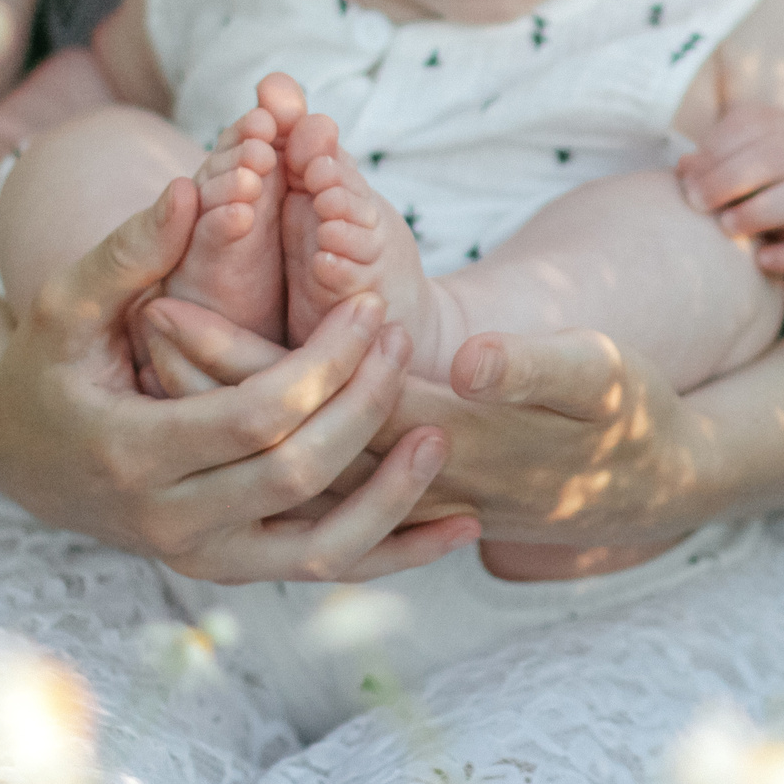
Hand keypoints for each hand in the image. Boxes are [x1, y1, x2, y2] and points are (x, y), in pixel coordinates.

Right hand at [0, 180, 480, 580]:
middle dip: (363, 408)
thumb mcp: (65, 305)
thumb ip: (128, 250)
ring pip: (319, 551)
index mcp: (130, 452)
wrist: (23, 454)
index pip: (252, 416)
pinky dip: (395, 554)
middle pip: (295, 475)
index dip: (323, 364)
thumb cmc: (50, 364)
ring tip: (444, 438)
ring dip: (393, 500)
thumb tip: (189, 185)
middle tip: (406, 344)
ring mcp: (203, 556)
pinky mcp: (233, 568)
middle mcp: (168, 521)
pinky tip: (461, 528)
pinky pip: (324, 571)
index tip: (371, 310)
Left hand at [156, 312, 709, 544]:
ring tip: (160, 339)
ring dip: (230, 393)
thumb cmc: (631, 416)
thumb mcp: (600, 379)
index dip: (238, 355)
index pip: (313, 398)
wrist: (651, 477)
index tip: (166, 304)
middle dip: (208, 369)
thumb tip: (465, 359)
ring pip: (288, 441)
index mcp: (445, 436)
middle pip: (283, 425)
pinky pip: (317, 452)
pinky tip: (230, 382)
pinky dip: (274, 416)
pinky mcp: (409, 474)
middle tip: (132, 312)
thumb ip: (536, 368)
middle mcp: (407, 468)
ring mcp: (404, 479)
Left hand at [676, 101, 783, 275]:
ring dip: (763, 210)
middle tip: (697, 202)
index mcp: (780, 126)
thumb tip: (684, 170)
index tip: (686, 180)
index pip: (750, 126)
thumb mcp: (740, 153)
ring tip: (727, 226)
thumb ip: (711, 159)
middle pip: (781, 154)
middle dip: (731, 178)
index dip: (713, 153)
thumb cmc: (764, 173)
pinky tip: (762, 260)